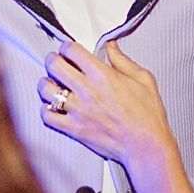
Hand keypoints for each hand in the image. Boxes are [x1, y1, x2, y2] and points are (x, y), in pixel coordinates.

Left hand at [37, 40, 174, 169]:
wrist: (147, 146)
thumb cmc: (148, 115)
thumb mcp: (143, 79)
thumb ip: (123, 60)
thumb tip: (111, 47)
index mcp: (103, 75)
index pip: (72, 50)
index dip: (66, 46)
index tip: (68, 50)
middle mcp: (87, 90)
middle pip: (54, 65)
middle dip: (53, 60)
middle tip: (56, 62)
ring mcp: (78, 110)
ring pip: (46, 89)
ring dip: (46, 83)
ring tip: (52, 84)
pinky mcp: (74, 129)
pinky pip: (48, 116)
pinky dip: (46, 110)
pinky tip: (53, 107)